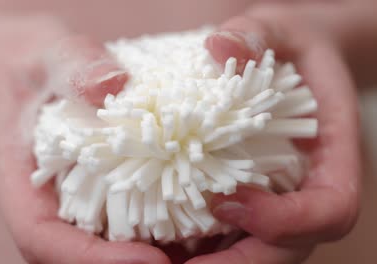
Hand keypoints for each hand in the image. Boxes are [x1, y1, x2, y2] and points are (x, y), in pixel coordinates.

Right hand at [0, 17, 169, 263]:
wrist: (17, 69)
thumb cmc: (28, 64)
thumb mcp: (47, 54)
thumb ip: (74, 65)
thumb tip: (113, 85)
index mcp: (18, 179)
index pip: (40, 236)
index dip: (90, 259)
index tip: (148, 259)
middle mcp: (42, 202)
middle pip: (71, 258)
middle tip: (187, 259)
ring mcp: (64, 201)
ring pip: (93, 248)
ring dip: (141, 257)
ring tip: (196, 249)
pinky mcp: (86, 193)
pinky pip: (111, 225)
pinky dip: (148, 234)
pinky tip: (189, 222)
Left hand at [187, 5, 360, 263]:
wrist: (297, 61)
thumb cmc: (292, 45)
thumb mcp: (279, 27)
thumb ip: (258, 33)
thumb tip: (220, 45)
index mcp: (332, 153)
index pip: (331, 207)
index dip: (287, 220)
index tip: (229, 203)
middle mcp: (308, 186)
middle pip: (288, 246)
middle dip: (237, 263)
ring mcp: (282, 197)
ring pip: (259, 250)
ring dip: (214, 263)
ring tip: (159, 261)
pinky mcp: (255, 198)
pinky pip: (235, 236)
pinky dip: (202, 249)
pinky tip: (163, 243)